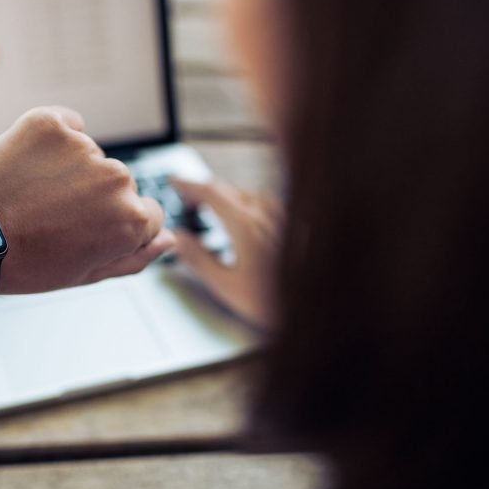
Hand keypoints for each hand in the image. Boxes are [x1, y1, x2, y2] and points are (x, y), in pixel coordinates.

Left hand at [0, 107, 172, 294]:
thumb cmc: (24, 263)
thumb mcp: (85, 274)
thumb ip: (135, 257)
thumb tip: (168, 240)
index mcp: (131, 220)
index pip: (147, 213)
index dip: (113, 226)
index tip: (81, 231)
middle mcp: (116, 179)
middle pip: (118, 184)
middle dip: (92, 197)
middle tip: (49, 218)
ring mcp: (84, 148)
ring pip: (89, 156)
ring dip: (68, 170)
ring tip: (31, 196)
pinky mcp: (50, 123)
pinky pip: (66, 124)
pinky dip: (52, 139)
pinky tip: (28, 165)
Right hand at [172, 179, 281, 329]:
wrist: (313, 306)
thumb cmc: (272, 301)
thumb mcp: (225, 284)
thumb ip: (198, 258)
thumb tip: (179, 238)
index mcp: (245, 225)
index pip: (211, 193)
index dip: (190, 185)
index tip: (175, 183)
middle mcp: (265, 215)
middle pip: (229, 190)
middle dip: (205, 190)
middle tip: (188, 200)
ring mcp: (282, 218)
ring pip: (247, 194)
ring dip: (226, 196)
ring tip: (213, 208)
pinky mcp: (293, 225)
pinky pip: (264, 203)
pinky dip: (245, 204)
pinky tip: (245, 217)